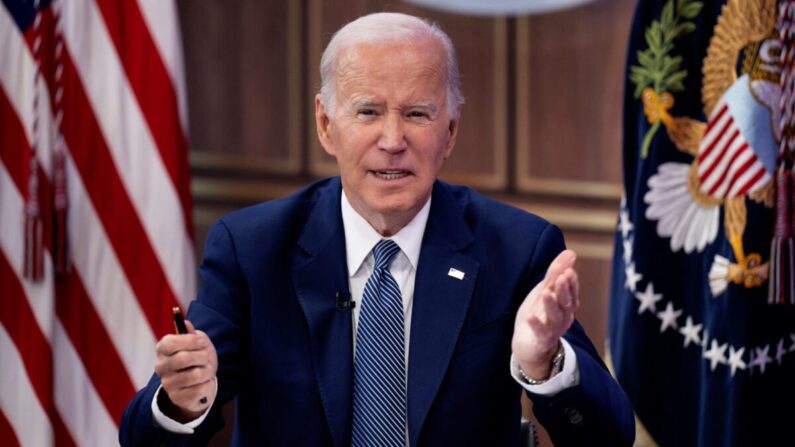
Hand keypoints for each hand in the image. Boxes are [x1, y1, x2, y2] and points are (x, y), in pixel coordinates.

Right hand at [154, 320, 217, 420]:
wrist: (198, 382)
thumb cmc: (197, 358)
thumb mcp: (196, 343)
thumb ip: (191, 334)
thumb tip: (186, 323)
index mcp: (162, 349)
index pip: (170, 343)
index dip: (191, 341)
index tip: (203, 342)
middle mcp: (161, 366)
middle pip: (183, 358)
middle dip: (203, 356)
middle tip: (208, 357)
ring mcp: (167, 383)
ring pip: (195, 374)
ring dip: (208, 371)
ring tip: (208, 370)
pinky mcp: (177, 398)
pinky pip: (200, 389)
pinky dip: (208, 384)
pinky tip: (205, 383)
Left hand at [512, 249, 578, 379]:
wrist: (528, 346)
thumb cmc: (539, 315)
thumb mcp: (545, 291)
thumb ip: (555, 274)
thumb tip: (571, 252)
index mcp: (566, 305)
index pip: (571, 292)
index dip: (571, 282)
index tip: (569, 271)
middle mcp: (563, 317)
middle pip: (566, 303)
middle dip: (564, 290)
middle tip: (562, 277)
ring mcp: (553, 330)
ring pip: (555, 317)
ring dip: (551, 305)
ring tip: (546, 294)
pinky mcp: (542, 342)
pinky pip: (542, 334)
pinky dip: (537, 326)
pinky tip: (531, 318)